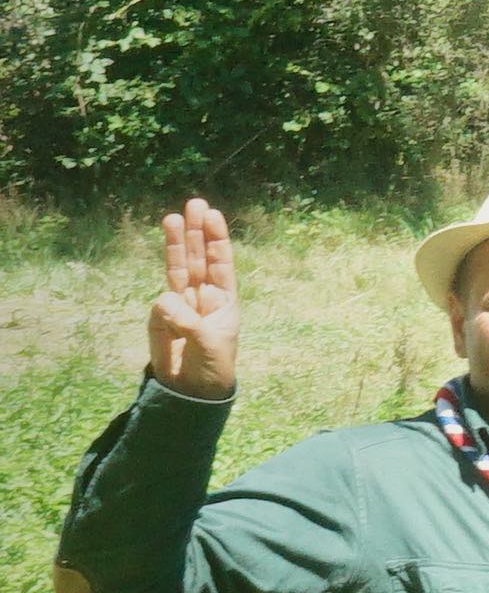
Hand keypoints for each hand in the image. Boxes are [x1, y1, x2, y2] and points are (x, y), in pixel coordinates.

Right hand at [141, 199, 238, 393]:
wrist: (191, 389)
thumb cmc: (212, 365)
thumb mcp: (209, 343)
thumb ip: (188, 321)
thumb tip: (165, 300)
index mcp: (224, 300)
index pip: (221, 263)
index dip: (217, 240)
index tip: (213, 216)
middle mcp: (203, 296)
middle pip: (198, 257)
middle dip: (196, 232)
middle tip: (195, 203)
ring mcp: (180, 302)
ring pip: (178, 267)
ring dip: (175, 243)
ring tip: (173, 216)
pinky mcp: (160, 315)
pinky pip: (161, 303)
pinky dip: (164, 308)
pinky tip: (172, 322)